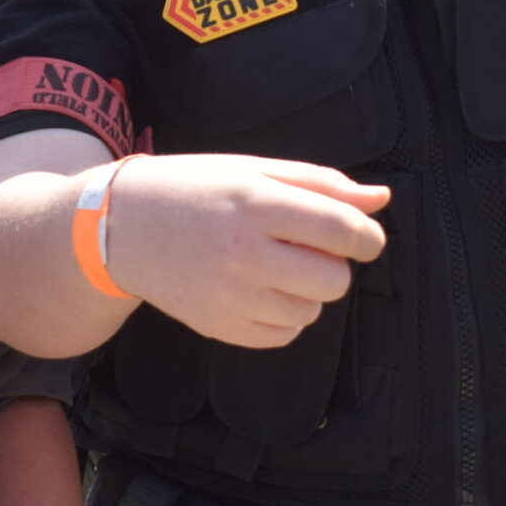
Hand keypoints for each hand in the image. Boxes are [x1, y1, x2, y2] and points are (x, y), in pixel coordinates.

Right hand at [99, 153, 389, 348]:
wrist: (124, 225)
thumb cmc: (196, 189)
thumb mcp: (255, 170)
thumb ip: (322, 185)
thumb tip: (381, 199)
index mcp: (257, 204)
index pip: (343, 230)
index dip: (367, 236)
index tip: (364, 237)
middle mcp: (245, 253)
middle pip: (335, 280)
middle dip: (335, 265)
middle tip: (307, 248)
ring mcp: (231, 296)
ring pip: (311, 311)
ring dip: (307, 291)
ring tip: (275, 266)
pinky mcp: (220, 326)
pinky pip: (284, 334)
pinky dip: (284, 315)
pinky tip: (259, 288)